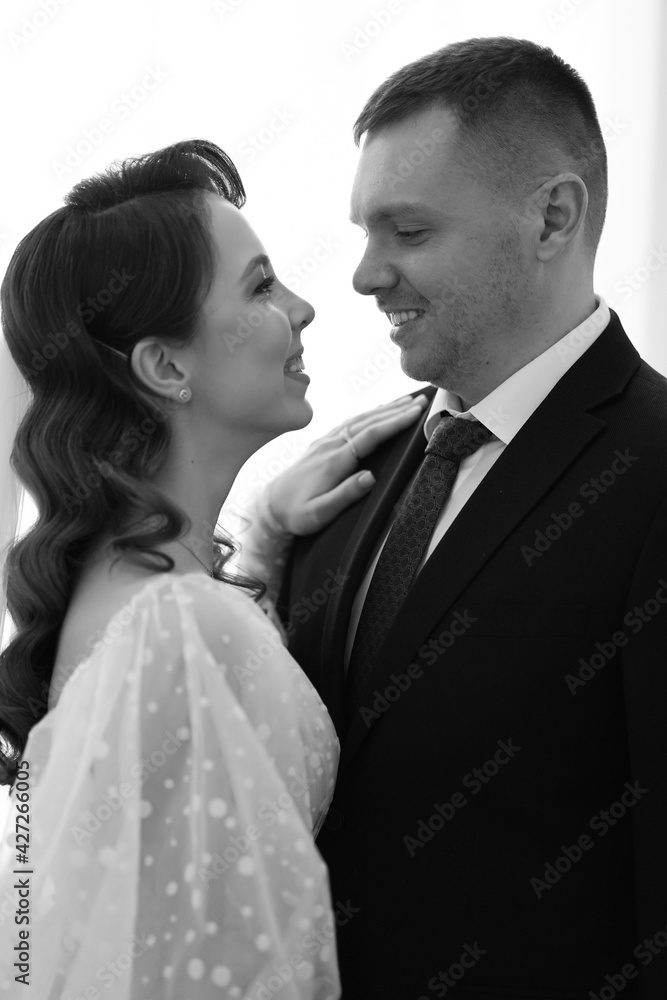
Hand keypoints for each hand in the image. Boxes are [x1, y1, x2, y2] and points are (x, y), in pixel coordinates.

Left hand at [266, 394, 428, 534]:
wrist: (270, 507)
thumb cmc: (296, 514)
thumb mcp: (319, 513)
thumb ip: (344, 495)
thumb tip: (370, 477)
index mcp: (333, 460)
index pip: (369, 435)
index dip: (394, 423)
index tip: (416, 413)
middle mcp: (330, 445)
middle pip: (368, 421)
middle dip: (397, 410)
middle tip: (422, 401)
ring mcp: (326, 442)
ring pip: (360, 419)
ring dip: (385, 409)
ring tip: (409, 401)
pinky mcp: (323, 444)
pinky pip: (351, 423)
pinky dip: (370, 414)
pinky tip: (380, 411)